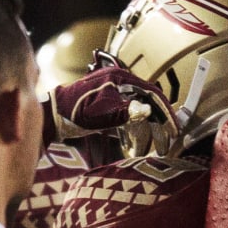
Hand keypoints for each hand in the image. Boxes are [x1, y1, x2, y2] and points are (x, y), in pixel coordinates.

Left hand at [46, 65, 161, 145]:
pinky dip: (134, 133)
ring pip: (139, 115)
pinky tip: (137, 147)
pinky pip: (128, 120)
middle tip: (167, 142)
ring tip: (154, 150)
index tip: (174, 128)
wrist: (54, 115)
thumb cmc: (75, 110)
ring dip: (146, 133)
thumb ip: (126, 112)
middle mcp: (119, 84)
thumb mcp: (102, 112)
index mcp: (120, 78)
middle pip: (147, 105)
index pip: (152, 93)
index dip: (165, 111)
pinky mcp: (109, 108)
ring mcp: (114, 96)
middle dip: (158, 126)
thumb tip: (147, 111)